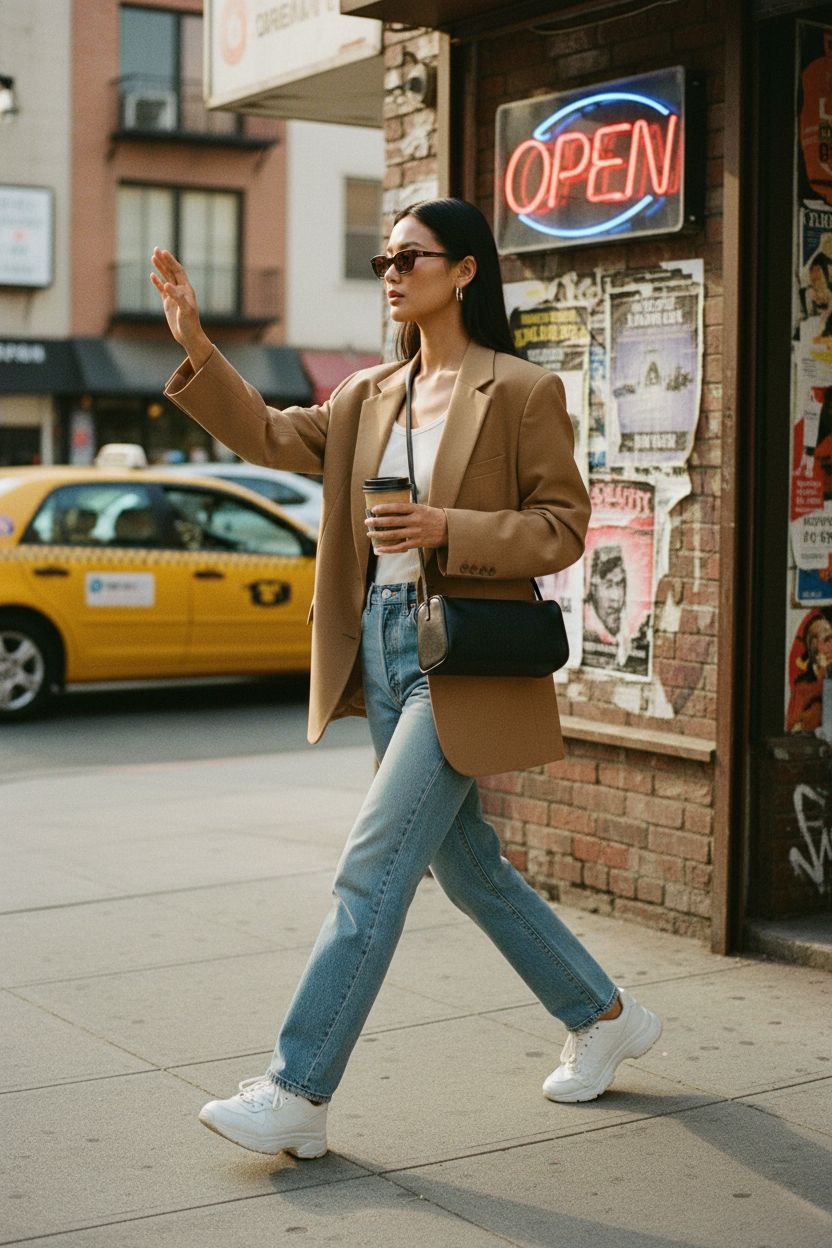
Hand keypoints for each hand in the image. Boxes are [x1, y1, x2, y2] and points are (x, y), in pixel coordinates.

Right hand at [150, 249, 211, 369]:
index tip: (163, 252)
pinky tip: (152, 275)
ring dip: (160, 268)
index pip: (178, 271)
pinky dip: (157, 282)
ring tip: (153, 257)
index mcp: (187, 289)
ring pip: (166, 278)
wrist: (189, 336)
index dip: (171, 261)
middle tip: (156, 249)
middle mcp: (181, 290)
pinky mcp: (168, 303)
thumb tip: (166, 284)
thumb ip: (177, 296)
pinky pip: (161, 290)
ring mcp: (174, 296)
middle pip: (171, 271)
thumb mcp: (184, 309)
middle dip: (164, 260)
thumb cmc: (190, 323)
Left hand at [365, 502, 447, 551]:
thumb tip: (390, 510)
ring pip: (394, 534)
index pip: (397, 507)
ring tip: (369, 534)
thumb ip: (409, 509)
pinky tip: (379, 548)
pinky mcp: (417, 543)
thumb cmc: (433, 517)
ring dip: (380, 534)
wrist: (449, 530)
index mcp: (417, 509)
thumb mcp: (423, 508)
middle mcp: (416, 520)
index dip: (384, 508)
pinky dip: (388, 548)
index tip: (373, 509)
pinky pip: (400, 547)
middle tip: (367, 522)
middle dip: (377, 522)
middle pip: (393, 521)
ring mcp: (416, 532)